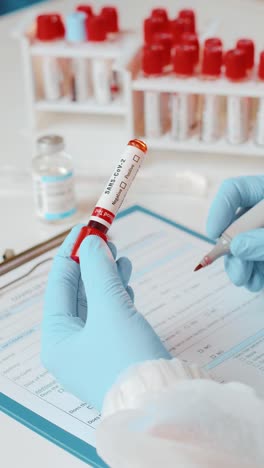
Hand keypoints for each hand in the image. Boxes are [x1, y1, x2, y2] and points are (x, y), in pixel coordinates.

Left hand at [41, 225, 169, 410]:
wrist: (159, 401)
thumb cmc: (127, 358)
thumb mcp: (110, 308)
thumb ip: (99, 272)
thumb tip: (92, 243)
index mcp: (56, 338)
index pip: (59, 284)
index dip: (72, 252)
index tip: (85, 228)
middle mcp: (69, 345)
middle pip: (77, 292)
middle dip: (92, 264)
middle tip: (107, 239)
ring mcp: (90, 350)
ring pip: (95, 303)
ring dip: (107, 278)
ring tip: (121, 257)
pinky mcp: (111, 352)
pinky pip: (108, 316)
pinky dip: (116, 296)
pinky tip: (126, 284)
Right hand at [206, 175, 263, 291]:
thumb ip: (263, 240)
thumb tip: (236, 247)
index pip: (235, 190)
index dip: (219, 211)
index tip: (213, 234)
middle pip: (237, 223)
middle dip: (230, 249)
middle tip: (234, 268)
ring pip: (244, 245)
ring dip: (240, 266)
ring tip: (245, 280)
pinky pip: (257, 260)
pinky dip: (254, 273)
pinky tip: (255, 282)